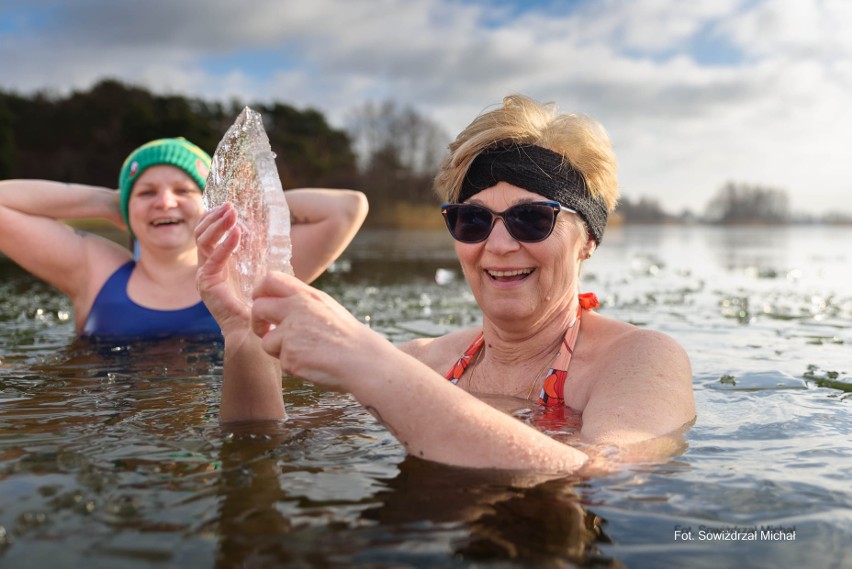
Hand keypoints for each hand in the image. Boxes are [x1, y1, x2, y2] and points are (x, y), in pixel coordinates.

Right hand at [194, 203, 249, 336]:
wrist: (252, 326)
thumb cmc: (256, 298)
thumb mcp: (256, 266)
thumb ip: (254, 248)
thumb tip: (261, 225)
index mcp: (216, 260)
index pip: (208, 232)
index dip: (215, 217)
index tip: (228, 205)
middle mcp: (206, 265)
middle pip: (201, 233)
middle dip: (214, 217)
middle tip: (229, 206)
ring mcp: (203, 274)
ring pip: (202, 241)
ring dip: (217, 226)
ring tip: (232, 214)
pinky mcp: (206, 284)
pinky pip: (213, 259)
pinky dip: (225, 245)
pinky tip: (236, 234)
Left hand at [250, 272, 385, 389]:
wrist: (362, 360)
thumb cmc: (347, 337)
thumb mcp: (326, 308)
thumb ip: (303, 302)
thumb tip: (278, 301)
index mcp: (307, 295)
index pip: (270, 280)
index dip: (259, 291)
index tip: (261, 302)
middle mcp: (297, 309)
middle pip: (258, 307)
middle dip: (257, 322)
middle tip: (265, 331)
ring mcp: (292, 332)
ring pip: (266, 341)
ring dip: (277, 349)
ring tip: (301, 352)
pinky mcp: (290, 355)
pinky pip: (280, 360)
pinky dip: (291, 364)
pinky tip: (310, 362)